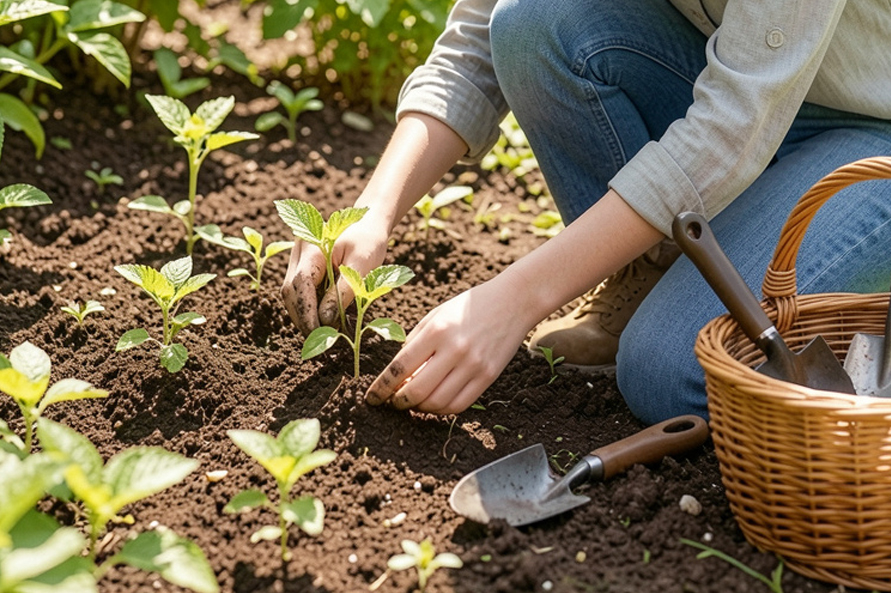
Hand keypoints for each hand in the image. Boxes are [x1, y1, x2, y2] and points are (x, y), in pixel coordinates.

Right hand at [280, 211, 390, 334]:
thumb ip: (344, 291)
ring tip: (322, 335)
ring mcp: (297, 258)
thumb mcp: (363, 265)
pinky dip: (308, 308)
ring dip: (303, 316)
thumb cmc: (369, 241)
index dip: (306, 311)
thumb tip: (324, 320)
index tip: (317, 332)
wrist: (368, 223)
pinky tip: (321, 322)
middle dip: (303, 318)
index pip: (301, 283)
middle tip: (320, 341)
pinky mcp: (301, 266)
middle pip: (290, 290)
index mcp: (314, 245)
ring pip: (291, 293)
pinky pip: (299, 291)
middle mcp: (299, 250)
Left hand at [364, 276, 533, 413]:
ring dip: (419, 408)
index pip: (400, 368)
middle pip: (416, 391)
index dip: (381, 388)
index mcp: (436, 331)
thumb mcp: (435, 315)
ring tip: (413, 402)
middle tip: (392, 402)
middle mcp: (454, 350)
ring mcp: (473, 365)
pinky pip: (459, 405)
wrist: (512, 302)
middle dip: (398, 402)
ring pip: (437, 402)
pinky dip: (441, 410)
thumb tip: (396, 376)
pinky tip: (434, 403)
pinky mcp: (488, 377)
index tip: (372, 398)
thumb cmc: (468, 307)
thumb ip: (414, 343)